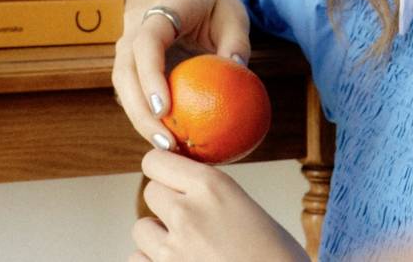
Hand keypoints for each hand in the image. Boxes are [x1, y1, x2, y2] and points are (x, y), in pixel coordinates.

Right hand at [113, 0, 251, 150]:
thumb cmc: (209, 7)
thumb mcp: (230, 12)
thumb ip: (235, 38)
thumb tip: (238, 71)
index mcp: (162, 12)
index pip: (147, 43)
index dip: (151, 76)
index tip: (165, 108)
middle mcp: (134, 32)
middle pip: (126, 74)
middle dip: (141, 113)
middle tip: (169, 144)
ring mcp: (126, 52)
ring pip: (124, 90)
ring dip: (140, 122)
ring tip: (169, 150)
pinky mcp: (129, 71)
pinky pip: (132, 97)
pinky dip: (145, 120)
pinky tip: (169, 142)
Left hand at [130, 149, 309, 261]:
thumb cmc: (274, 256)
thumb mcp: (245, 207)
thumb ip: (211, 196)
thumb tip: (184, 190)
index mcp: (211, 185)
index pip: (156, 161)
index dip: (162, 168)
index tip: (171, 176)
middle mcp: (186, 212)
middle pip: (150, 192)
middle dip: (166, 202)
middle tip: (189, 216)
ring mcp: (170, 250)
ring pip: (142, 228)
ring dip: (157, 236)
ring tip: (186, 246)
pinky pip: (138, 260)